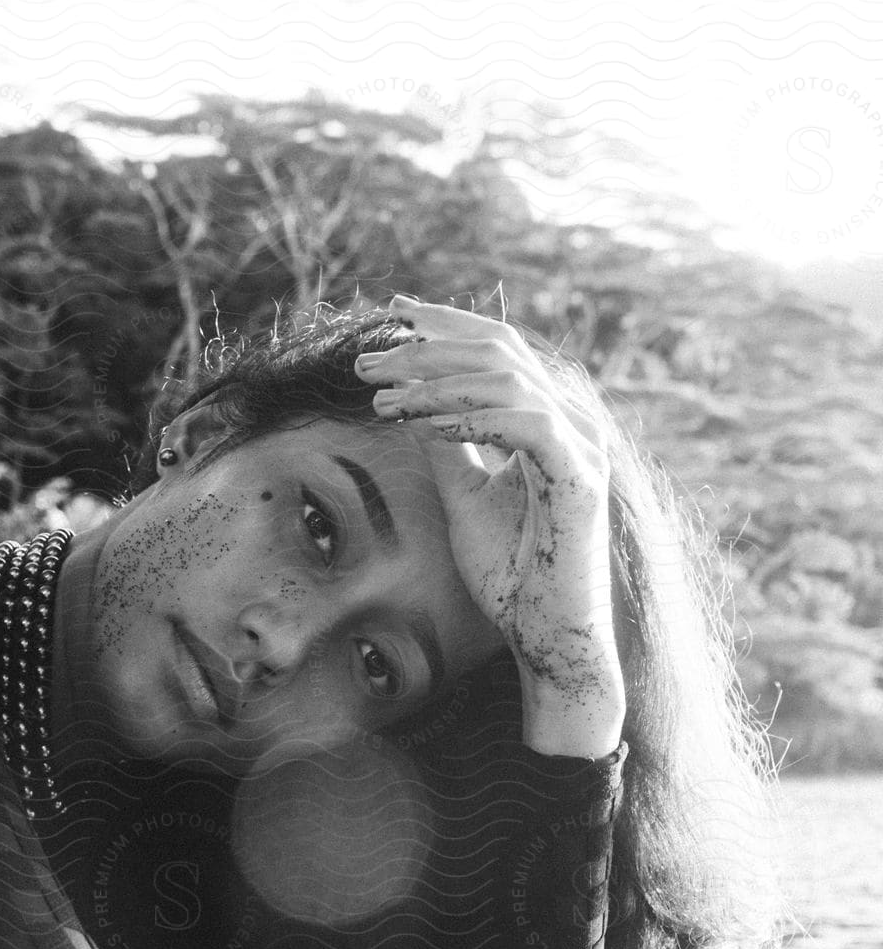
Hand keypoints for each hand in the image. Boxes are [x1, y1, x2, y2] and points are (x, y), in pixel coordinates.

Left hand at [355, 296, 624, 757]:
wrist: (545, 635)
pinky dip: (468, 416)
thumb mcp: (464, 498)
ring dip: (436, 382)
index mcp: (549, 419)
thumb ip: (448, 447)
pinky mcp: (580, 477)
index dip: (445, 325)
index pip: (499, 348)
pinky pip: (523, 422)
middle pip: (499, 350)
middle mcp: (571, 421)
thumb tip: (413, 402)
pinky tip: (420, 423)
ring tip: (380, 396)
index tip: (389, 314)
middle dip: (426, 349)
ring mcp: (581, 445)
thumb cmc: (511, 575)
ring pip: (506, 378)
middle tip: (367, 361)